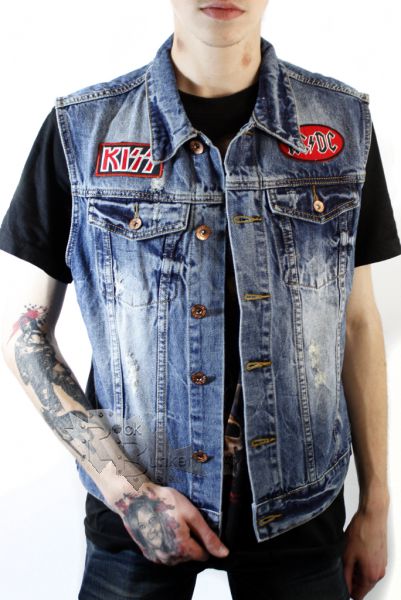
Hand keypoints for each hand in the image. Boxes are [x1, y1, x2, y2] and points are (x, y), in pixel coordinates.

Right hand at [111, 482, 229, 565]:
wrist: (135, 498)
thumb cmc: (164, 501)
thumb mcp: (191, 514)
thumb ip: (208, 536)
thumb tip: (224, 553)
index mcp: (182, 549)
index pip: (203, 554)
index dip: (202, 539)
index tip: (194, 524)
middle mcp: (169, 558)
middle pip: (189, 555)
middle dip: (189, 540)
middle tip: (180, 520)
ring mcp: (157, 557)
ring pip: (177, 556)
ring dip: (177, 543)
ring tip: (170, 522)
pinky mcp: (148, 553)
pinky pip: (164, 553)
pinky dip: (165, 543)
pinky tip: (161, 527)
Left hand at [342, 504, 387, 598]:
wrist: (372, 516)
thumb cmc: (361, 532)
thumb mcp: (347, 555)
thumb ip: (346, 575)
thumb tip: (345, 587)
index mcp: (371, 576)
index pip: (359, 595)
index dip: (348, 590)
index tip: (341, 581)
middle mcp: (379, 573)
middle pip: (363, 586)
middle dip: (352, 579)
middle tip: (343, 565)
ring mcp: (382, 565)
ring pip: (367, 576)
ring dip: (357, 570)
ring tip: (350, 555)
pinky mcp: (382, 557)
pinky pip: (371, 567)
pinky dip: (363, 563)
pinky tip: (356, 551)